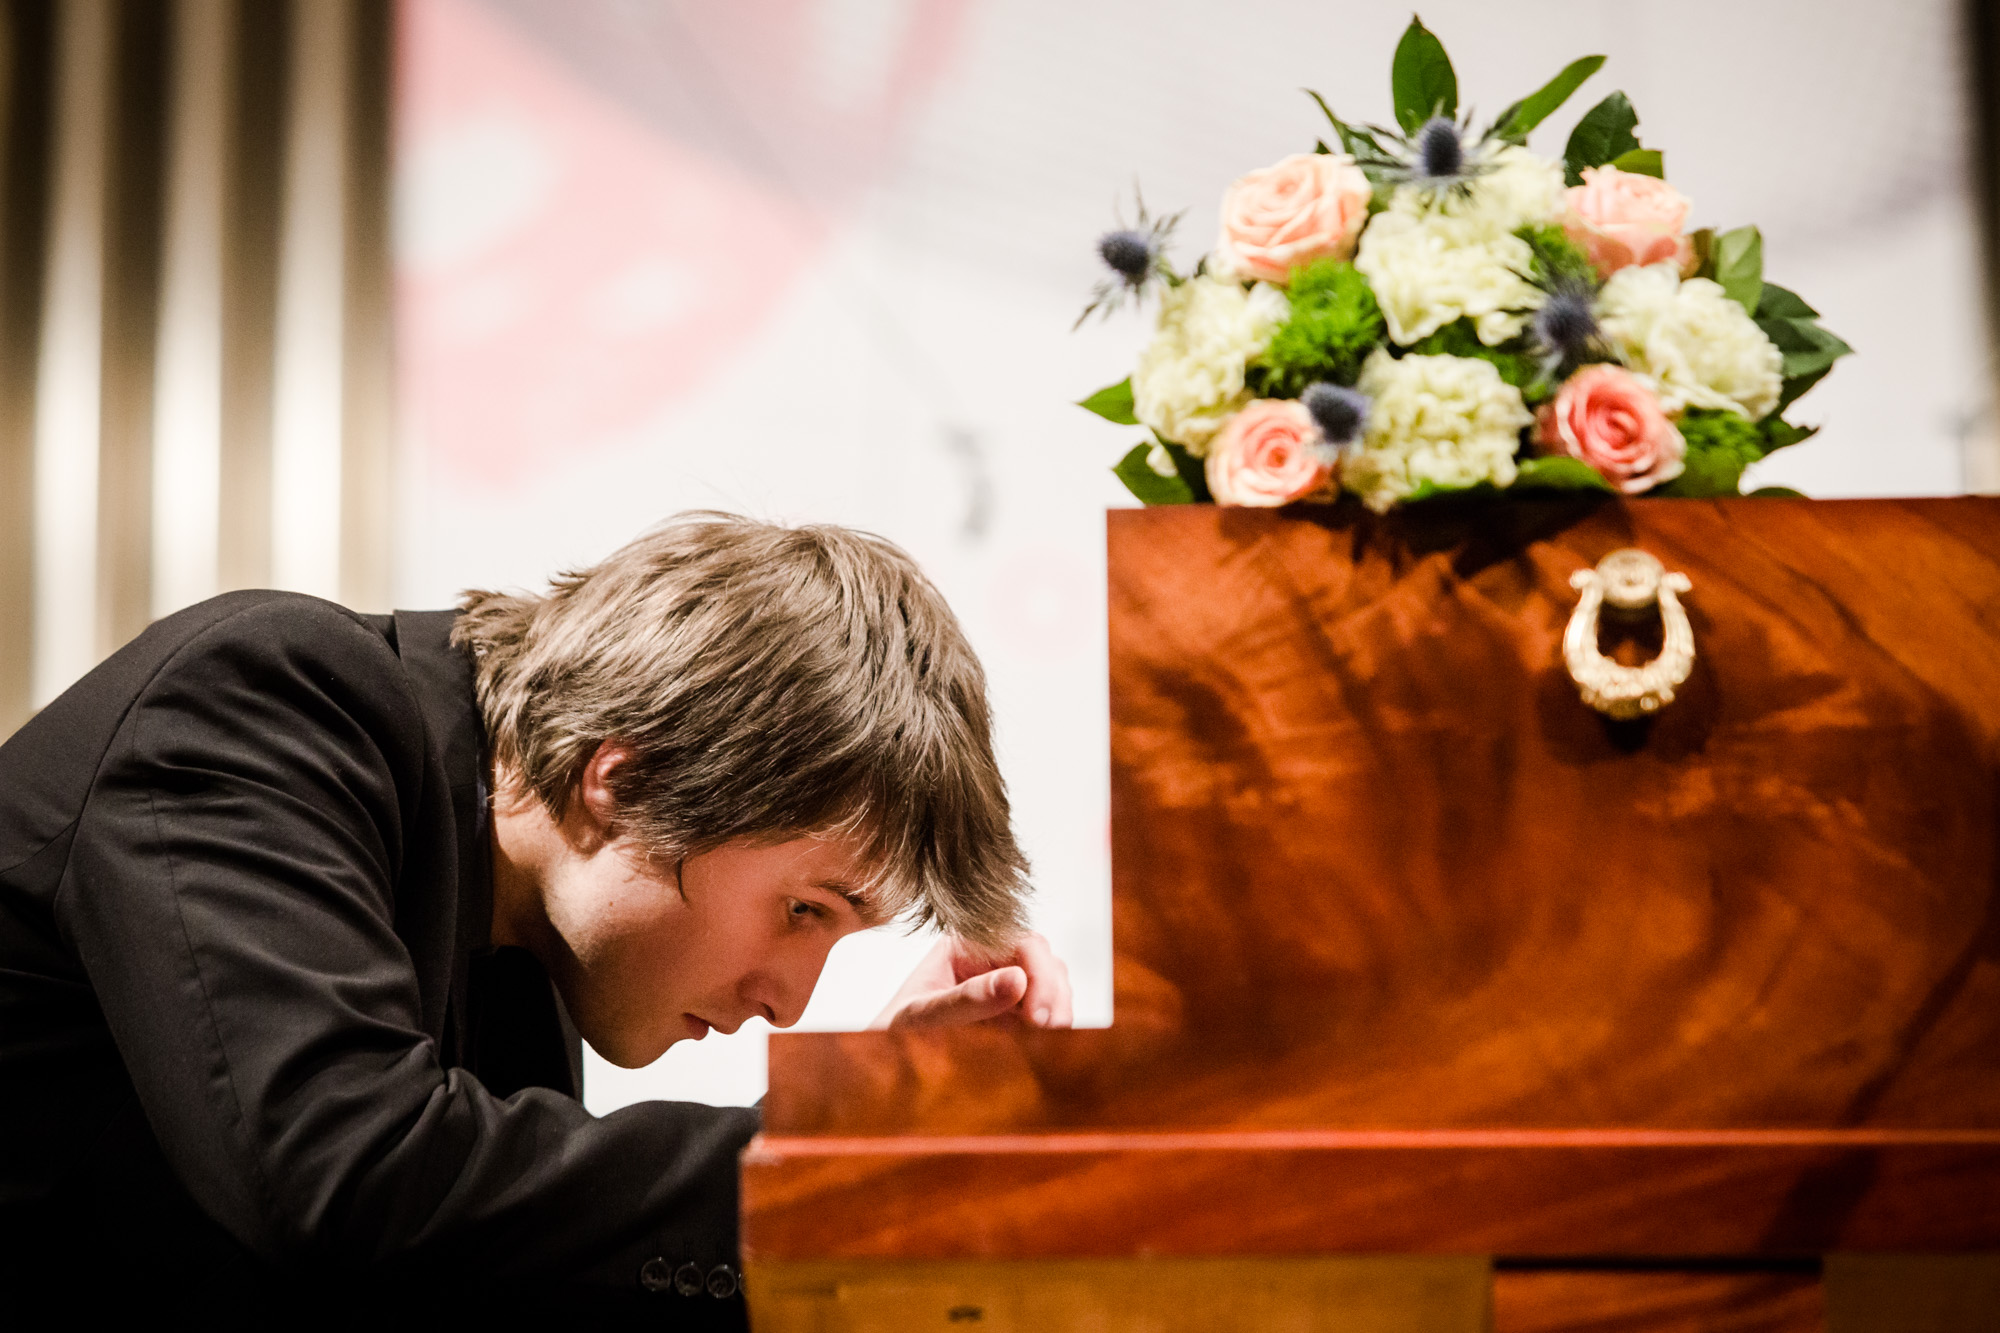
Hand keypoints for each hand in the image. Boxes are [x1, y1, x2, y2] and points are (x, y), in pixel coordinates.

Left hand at [870, 932, 1072, 1031]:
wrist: (880, 1061)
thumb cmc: (892, 1033)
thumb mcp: (923, 1016)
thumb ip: (966, 999)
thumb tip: (1017, 980)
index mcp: (964, 944)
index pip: (1019, 941)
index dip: (1039, 973)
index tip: (1039, 1015)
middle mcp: (988, 958)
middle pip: (1041, 959)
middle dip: (1053, 991)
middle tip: (1053, 1030)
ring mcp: (1002, 984)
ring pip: (1049, 982)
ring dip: (1057, 1007)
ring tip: (1052, 1038)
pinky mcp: (1010, 1012)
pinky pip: (1043, 1010)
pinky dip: (1050, 1024)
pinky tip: (1045, 1043)